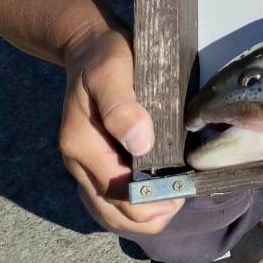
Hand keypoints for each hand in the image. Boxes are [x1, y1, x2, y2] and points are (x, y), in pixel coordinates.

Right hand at [59, 26, 184, 234]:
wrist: (88, 46)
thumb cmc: (104, 57)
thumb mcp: (113, 71)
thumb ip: (122, 107)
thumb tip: (141, 142)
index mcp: (81, 146)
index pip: (116, 193)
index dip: (149, 201)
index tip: (180, 193)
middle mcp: (79, 163)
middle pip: (112, 213)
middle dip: (148, 215)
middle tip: (183, 199)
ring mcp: (85, 166)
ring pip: (111, 212)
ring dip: (142, 215)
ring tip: (175, 200)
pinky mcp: (96, 162)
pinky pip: (112, 198)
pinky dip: (135, 205)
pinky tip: (159, 193)